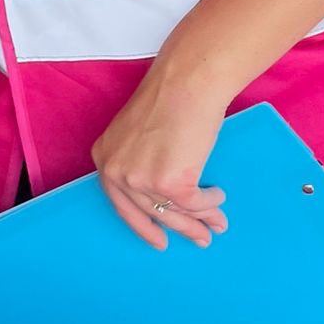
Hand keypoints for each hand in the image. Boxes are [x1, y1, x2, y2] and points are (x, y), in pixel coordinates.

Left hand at [91, 70, 230, 250]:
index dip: (142, 226)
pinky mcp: (171, 183)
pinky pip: (195, 203)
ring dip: (201, 220)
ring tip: (218, 225)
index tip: (159, 241)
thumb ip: (141, 162)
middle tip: (200, 240)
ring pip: (176, 212)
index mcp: (104, 157)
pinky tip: (218, 195)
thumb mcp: (137, 134)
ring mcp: (142, 180)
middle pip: (151, 213)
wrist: (186, 82)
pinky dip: (210, 203)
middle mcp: (117, 172)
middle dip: (180, 229)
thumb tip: (162, 195)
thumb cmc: (168, 99)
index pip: (121, 204)